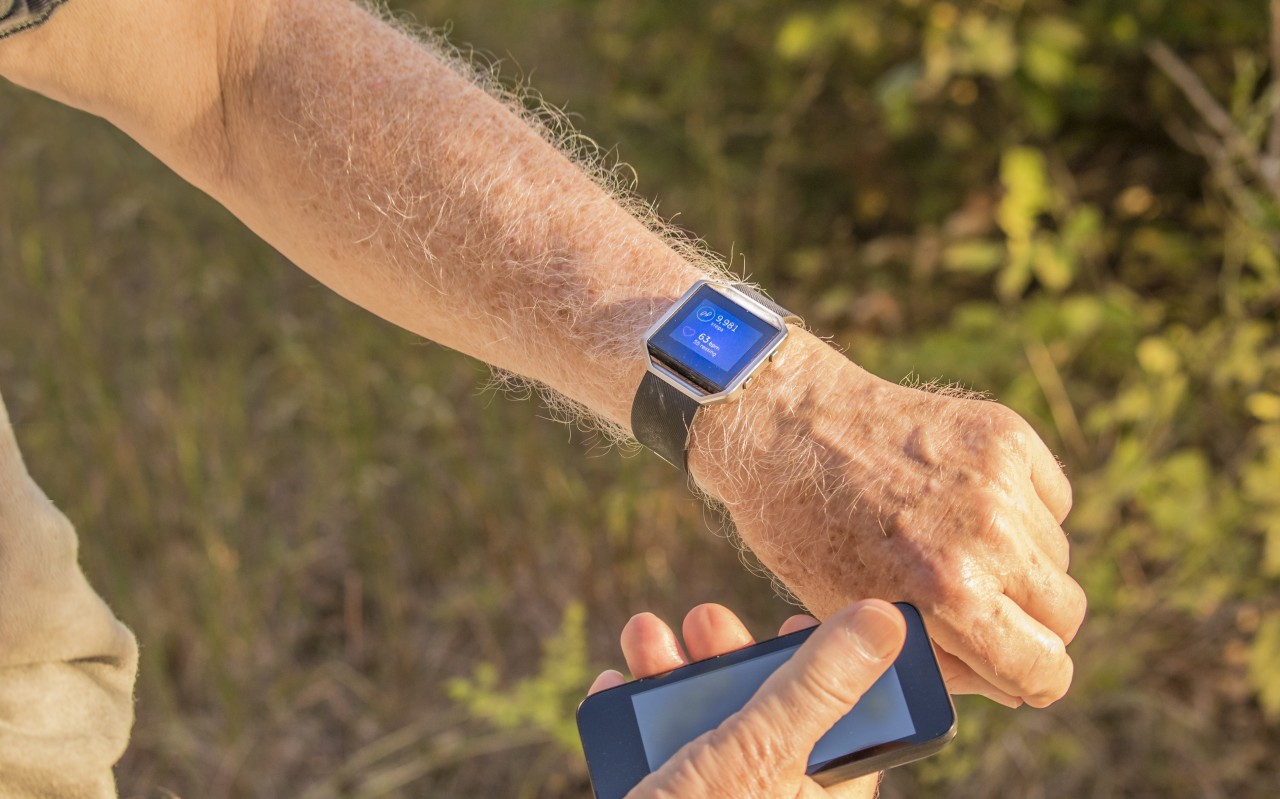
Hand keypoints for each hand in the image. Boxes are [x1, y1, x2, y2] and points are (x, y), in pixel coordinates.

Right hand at [587, 600, 904, 798]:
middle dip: (727, 656)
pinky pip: (655, 758)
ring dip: (669, 673)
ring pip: (703, 728)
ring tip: (643, 635)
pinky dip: (632, 719)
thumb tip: (884, 620)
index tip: (797, 621)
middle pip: (766, 713)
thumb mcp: (760, 752)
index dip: (828, 665)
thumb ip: (819, 686)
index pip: (848, 721)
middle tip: (703, 620)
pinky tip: (614, 686)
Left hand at [689, 333, 1086, 707]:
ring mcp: (1000, 481)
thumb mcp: (856, 616)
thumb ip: (939, 658)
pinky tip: (965, 502)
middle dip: (1031, 625)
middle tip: (987, 610)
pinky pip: (1051, 498)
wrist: (786, 426)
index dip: (1037, 681)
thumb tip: (1010, 686)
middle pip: (1065, 614)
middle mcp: (987, 538)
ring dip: (1022, 563)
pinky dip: (1022, 508)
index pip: (1044, 667)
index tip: (1028, 674)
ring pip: (1057, 555)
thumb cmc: (806, 529)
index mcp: (949, 595)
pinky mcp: (1005, 435)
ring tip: (956, 546)